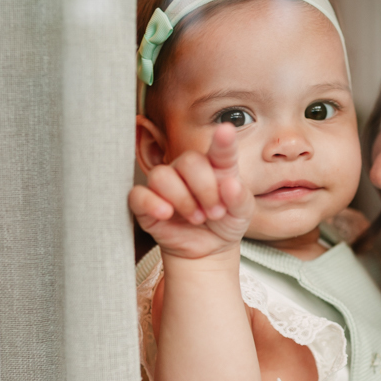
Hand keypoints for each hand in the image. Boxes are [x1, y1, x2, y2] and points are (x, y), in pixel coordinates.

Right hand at [129, 124, 253, 259]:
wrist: (209, 250)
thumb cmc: (224, 223)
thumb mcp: (242, 214)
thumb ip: (240, 198)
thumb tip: (231, 185)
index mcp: (215, 166)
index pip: (219, 150)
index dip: (222, 141)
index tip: (227, 131)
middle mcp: (187, 170)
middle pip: (189, 161)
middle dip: (205, 189)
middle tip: (215, 212)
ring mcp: (165, 185)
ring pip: (161, 175)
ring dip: (182, 199)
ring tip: (197, 218)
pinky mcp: (146, 204)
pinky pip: (138, 195)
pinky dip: (151, 203)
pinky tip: (166, 213)